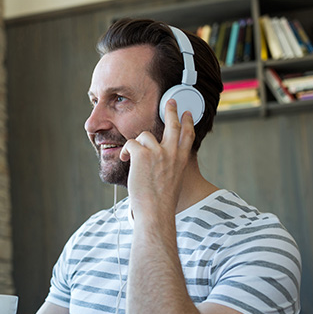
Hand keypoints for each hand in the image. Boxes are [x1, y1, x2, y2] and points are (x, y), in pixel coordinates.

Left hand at [119, 99, 194, 218]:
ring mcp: (158, 152)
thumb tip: (159, 161)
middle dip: (171, 110)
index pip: (188, 135)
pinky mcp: (142, 154)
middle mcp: (172, 153)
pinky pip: (131, 143)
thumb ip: (169, 167)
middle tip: (170, 101)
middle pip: (173, 124)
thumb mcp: (173, 181)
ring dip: (136, 144)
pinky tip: (124, 159)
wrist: (155, 212)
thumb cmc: (161, 203)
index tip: (187, 113)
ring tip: (132, 157)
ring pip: (145, 135)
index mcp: (181, 160)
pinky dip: (125, 151)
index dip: (188, 122)